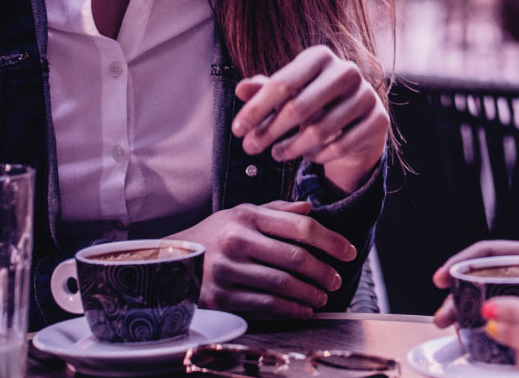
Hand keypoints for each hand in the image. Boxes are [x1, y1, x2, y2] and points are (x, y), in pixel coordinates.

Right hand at [168, 200, 357, 318]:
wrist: (170, 260)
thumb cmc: (215, 235)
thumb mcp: (241, 214)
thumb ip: (277, 210)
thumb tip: (310, 209)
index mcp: (247, 215)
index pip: (300, 227)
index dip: (330, 241)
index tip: (348, 252)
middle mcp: (237, 241)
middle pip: (295, 258)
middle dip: (323, 271)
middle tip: (336, 279)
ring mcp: (227, 270)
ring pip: (282, 285)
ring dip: (310, 293)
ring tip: (323, 295)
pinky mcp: (220, 297)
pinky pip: (265, 305)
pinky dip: (291, 309)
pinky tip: (304, 308)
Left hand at [231, 46, 387, 194]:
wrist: (358, 121)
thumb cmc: (316, 103)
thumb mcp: (289, 93)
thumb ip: (265, 90)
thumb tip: (241, 89)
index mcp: (320, 57)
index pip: (281, 84)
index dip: (256, 109)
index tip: (237, 130)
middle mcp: (347, 70)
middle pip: (298, 108)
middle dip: (268, 131)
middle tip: (250, 148)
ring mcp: (366, 95)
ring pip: (319, 131)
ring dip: (292, 148)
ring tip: (277, 153)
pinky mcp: (379, 120)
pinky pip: (340, 146)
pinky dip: (319, 156)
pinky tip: (308, 156)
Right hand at [431, 240, 518, 328]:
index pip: (492, 252)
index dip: (463, 261)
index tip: (443, 276)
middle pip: (483, 277)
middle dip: (458, 295)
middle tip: (443, 316)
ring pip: (489, 297)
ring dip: (467, 311)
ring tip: (452, 328)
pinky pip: (505, 315)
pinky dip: (487, 324)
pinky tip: (476, 337)